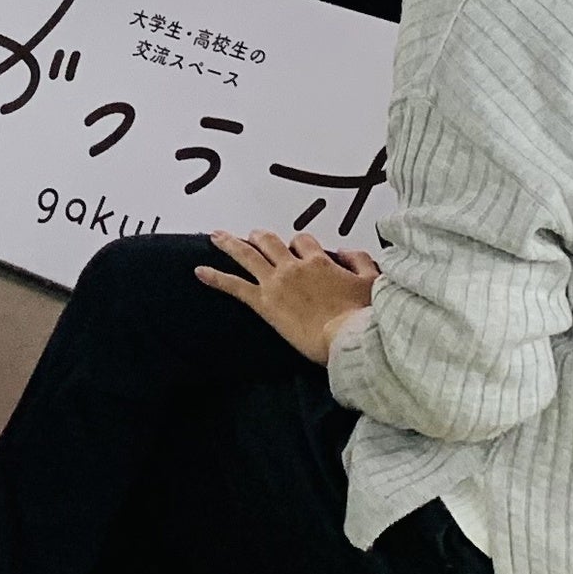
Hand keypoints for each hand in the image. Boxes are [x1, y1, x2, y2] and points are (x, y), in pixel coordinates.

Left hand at [196, 230, 382, 365]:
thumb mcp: (373, 281)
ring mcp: (277, 282)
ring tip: (216, 236)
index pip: (303, 242)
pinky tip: (199, 272)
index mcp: (319, 260)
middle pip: (271, 242)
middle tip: (254, 237)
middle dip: (261, 237)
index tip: (298, 252)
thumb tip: (346, 251)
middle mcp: (294, 266)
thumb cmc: (364, 314)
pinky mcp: (265, 303)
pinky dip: (216, 277)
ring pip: (248, 255)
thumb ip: (360, 260)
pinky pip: (234, 286)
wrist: (351, 337)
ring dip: (231, 244)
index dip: (298, 245)